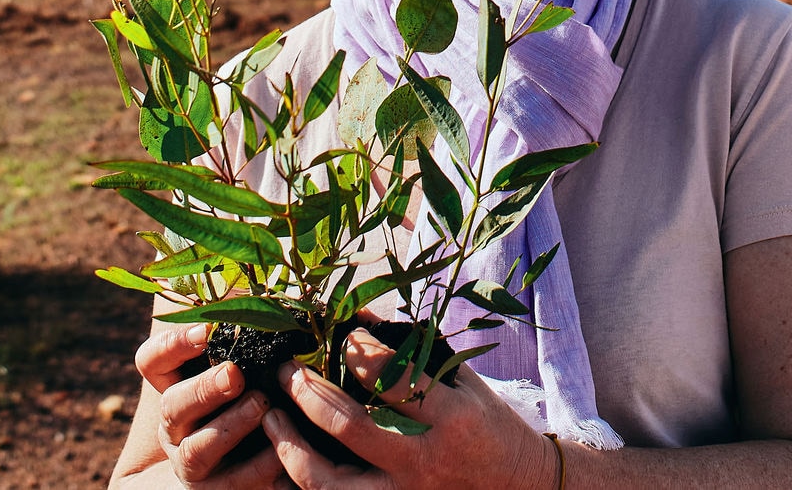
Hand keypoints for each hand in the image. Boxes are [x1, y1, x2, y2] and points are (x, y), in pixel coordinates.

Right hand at [130, 321, 285, 487]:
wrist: (251, 460)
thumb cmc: (257, 389)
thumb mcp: (247, 355)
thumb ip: (245, 320)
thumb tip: (259, 281)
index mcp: (175, 385)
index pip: (151, 361)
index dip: (172, 345)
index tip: (205, 331)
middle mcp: (177, 425)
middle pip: (171, 406)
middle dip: (204, 389)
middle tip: (235, 374)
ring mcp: (193, 462)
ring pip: (196, 450)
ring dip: (230, 426)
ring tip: (262, 406)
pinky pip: (234, 484)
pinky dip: (260, 467)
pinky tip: (283, 450)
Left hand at [260, 328, 555, 489]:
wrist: (519, 487)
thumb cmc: (489, 426)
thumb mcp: (461, 381)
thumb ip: (413, 353)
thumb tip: (358, 318)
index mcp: (450, 417)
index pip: (393, 380)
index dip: (359, 353)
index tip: (341, 335)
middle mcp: (424, 459)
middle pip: (351, 428)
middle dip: (309, 393)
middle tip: (287, 369)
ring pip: (331, 482)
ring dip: (292, 447)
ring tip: (272, 417)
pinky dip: (302, 482)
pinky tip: (283, 458)